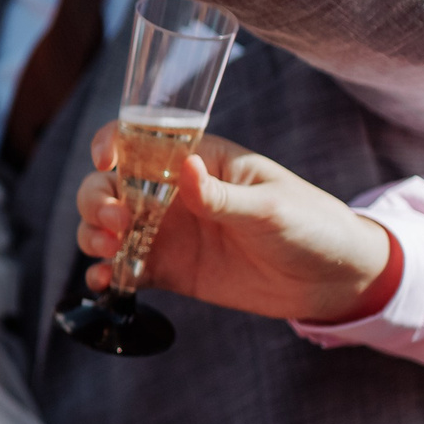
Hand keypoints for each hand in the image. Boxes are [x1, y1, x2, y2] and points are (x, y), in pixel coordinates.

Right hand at [73, 123, 395, 323]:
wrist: (331, 280)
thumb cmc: (309, 224)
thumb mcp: (269, 207)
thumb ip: (222, 195)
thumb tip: (187, 166)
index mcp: (197, 161)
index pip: (139, 141)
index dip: (111, 145)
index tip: (107, 163)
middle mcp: (172, 194)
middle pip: (109, 186)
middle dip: (97, 201)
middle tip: (117, 223)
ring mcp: (166, 233)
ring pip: (105, 227)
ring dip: (92, 235)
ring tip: (108, 251)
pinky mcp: (167, 270)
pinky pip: (122, 269)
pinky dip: (104, 275)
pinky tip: (105, 283)